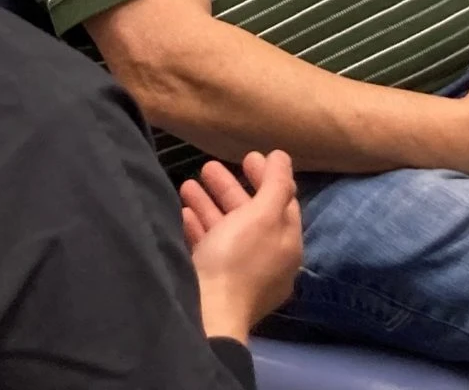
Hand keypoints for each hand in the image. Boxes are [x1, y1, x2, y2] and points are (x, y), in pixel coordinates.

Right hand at [181, 150, 303, 342]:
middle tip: (207, 166)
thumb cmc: (238, 259)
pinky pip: (208, 248)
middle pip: (249, 215)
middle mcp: (266, 260)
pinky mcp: (215, 282)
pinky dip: (197, 228)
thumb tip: (282, 157)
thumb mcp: (262, 215)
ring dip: (208, 205)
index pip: (282, 203)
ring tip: (186, 184)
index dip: (267, 177)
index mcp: (286, 245)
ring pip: (225, 230)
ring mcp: (239, 273)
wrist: (207, 313)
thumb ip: (275, 184)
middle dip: (229, 188)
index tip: (248, 156)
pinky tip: (182, 213)